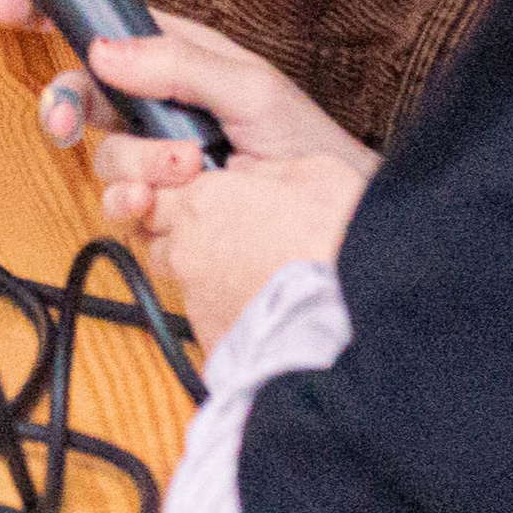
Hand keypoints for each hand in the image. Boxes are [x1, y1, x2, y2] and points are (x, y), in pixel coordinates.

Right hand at [0, 4, 377, 356]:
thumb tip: (103, 49)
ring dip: (135, 166)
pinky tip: (162, 209)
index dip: (50, 12)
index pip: (104, 26)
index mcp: (179, 63)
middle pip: (84, 95)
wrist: (345, 233)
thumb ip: (178, 65)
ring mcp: (161, 165)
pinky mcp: (165, 217)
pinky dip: (137, 209)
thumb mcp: (252, 90)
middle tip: (65, 122)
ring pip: (103, 158)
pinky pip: (124, 211)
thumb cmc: (314, 149)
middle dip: (68, 107)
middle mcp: (162, 111)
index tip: (4, 5)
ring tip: (187, 171)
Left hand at [130, 154, 367, 356]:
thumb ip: (266, 169)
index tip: (211, 200)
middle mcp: (188, 248)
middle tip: (226, 236)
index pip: (161, 190)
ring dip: (202, 275)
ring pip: (180, 281)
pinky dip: (226, 319)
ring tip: (248, 279)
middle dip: (182, 231)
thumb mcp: (314, 175)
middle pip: (159, 234)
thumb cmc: (340, 238)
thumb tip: (248, 170)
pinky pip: (207, 325)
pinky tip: (261, 318)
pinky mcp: (212, 343)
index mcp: (205, 199)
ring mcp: (196, 299)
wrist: (353, 316)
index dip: (182, 193)